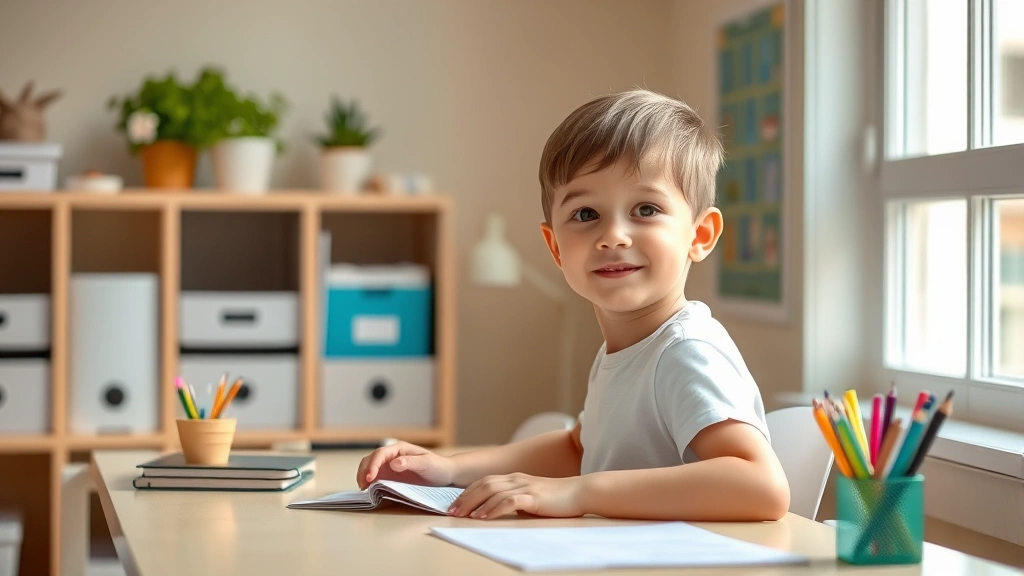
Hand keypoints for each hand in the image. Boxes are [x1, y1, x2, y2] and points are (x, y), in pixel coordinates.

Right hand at [356, 441, 456, 488]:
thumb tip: (394, 463)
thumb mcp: (427, 464)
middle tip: (363, 486)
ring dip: (364, 476)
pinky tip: (369, 490)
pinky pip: (375, 477)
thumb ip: (410, 462)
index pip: (380, 454)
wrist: (445, 473)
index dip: (373, 465)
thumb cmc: (438, 466)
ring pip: (370, 467)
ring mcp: (390, 465)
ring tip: (364, 489)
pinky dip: (369, 482)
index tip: (370, 478)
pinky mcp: (390, 475)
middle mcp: (392, 455)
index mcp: (399, 448)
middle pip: (371, 459)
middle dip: (364, 471)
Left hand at [448, 473, 584, 519]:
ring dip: (475, 504)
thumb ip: (515, 500)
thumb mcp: (531, 497)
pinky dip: (494, 508)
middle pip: (483, 485)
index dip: (467, 493)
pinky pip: (509, 501)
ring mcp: (524, 486)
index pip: (484, 482)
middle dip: (465, 499)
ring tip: (463, 516)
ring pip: (492, 492)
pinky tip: (484, 517)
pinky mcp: (533, 496)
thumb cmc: (557, 498)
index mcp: (514, 478)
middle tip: (452, 512)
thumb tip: (498, 511)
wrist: (580, 492)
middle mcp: (516, 479)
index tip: (454, 506)